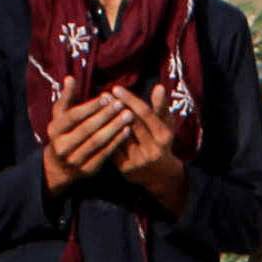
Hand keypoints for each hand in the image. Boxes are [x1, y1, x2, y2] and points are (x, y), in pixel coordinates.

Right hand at [41, 91, 133, 189]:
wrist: (59, 168)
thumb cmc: (63, 134)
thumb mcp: (60, 116)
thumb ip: (66, 98)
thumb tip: (71, 78)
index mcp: (55, 130)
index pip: (73, 116)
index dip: (91, 106)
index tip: (107, 96)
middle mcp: (62, 146)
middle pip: (86, 129)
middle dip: (105, 116)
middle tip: (121, 104)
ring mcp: (75, 160)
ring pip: (97, 142)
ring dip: (114, 128)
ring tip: (128, 115)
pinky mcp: (88, 170)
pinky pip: (104, 154)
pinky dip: (116, 142)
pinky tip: (127, 131)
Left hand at [103, 86, 186, 203]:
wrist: (159, 175)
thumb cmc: (160, 141)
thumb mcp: (165, 124)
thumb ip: (161, 106)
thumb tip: (158, 87)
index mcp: (163, 136)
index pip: (145, 114)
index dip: (130, 100)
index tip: (116, 88)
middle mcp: (152, 150)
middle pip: (131, 124)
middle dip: (116, 108)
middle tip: (104, 95)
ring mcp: (138, 160)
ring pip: (119, 136)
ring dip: (107, 120)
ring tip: (98, 106)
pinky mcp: (125, 169)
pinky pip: (112, 148)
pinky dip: (103, 135)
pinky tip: (95, 123)